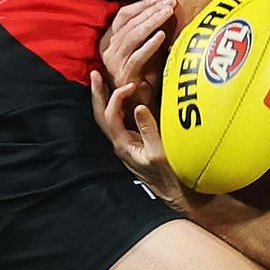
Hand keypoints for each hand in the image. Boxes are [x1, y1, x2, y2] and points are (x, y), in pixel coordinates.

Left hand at [90, 71, 191, 212]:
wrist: (174, 195)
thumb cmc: (168, 177)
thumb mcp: (159, 153)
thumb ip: (149, 129)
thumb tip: (139, 107)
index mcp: (123, 145)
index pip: (111, 115)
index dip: (117, 97)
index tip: (131, 84)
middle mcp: (120, 143)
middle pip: (101, 115)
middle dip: (98, 94)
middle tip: (95, 73)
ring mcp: (125, 143)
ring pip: (107, 118)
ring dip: (104, 98)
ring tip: (102, 79)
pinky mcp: (134, 142)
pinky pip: (120, 120)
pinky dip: (117, 105)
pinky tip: (122, 96)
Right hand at [100, 0, 175, 93]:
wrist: (142, 104)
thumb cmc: (145, 73)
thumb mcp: (146, 44)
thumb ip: (147, 23)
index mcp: (109, 40)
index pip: (124, 15)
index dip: (143, 4)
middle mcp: (108, 50)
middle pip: (129, 23)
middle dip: (151, 10)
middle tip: (169, 1)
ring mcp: (114, 64)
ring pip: (132, 37)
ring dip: (152, 22)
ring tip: (168, 12)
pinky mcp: (124, 76)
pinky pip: (137, 57)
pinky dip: (150, 44)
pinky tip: (163, 36)